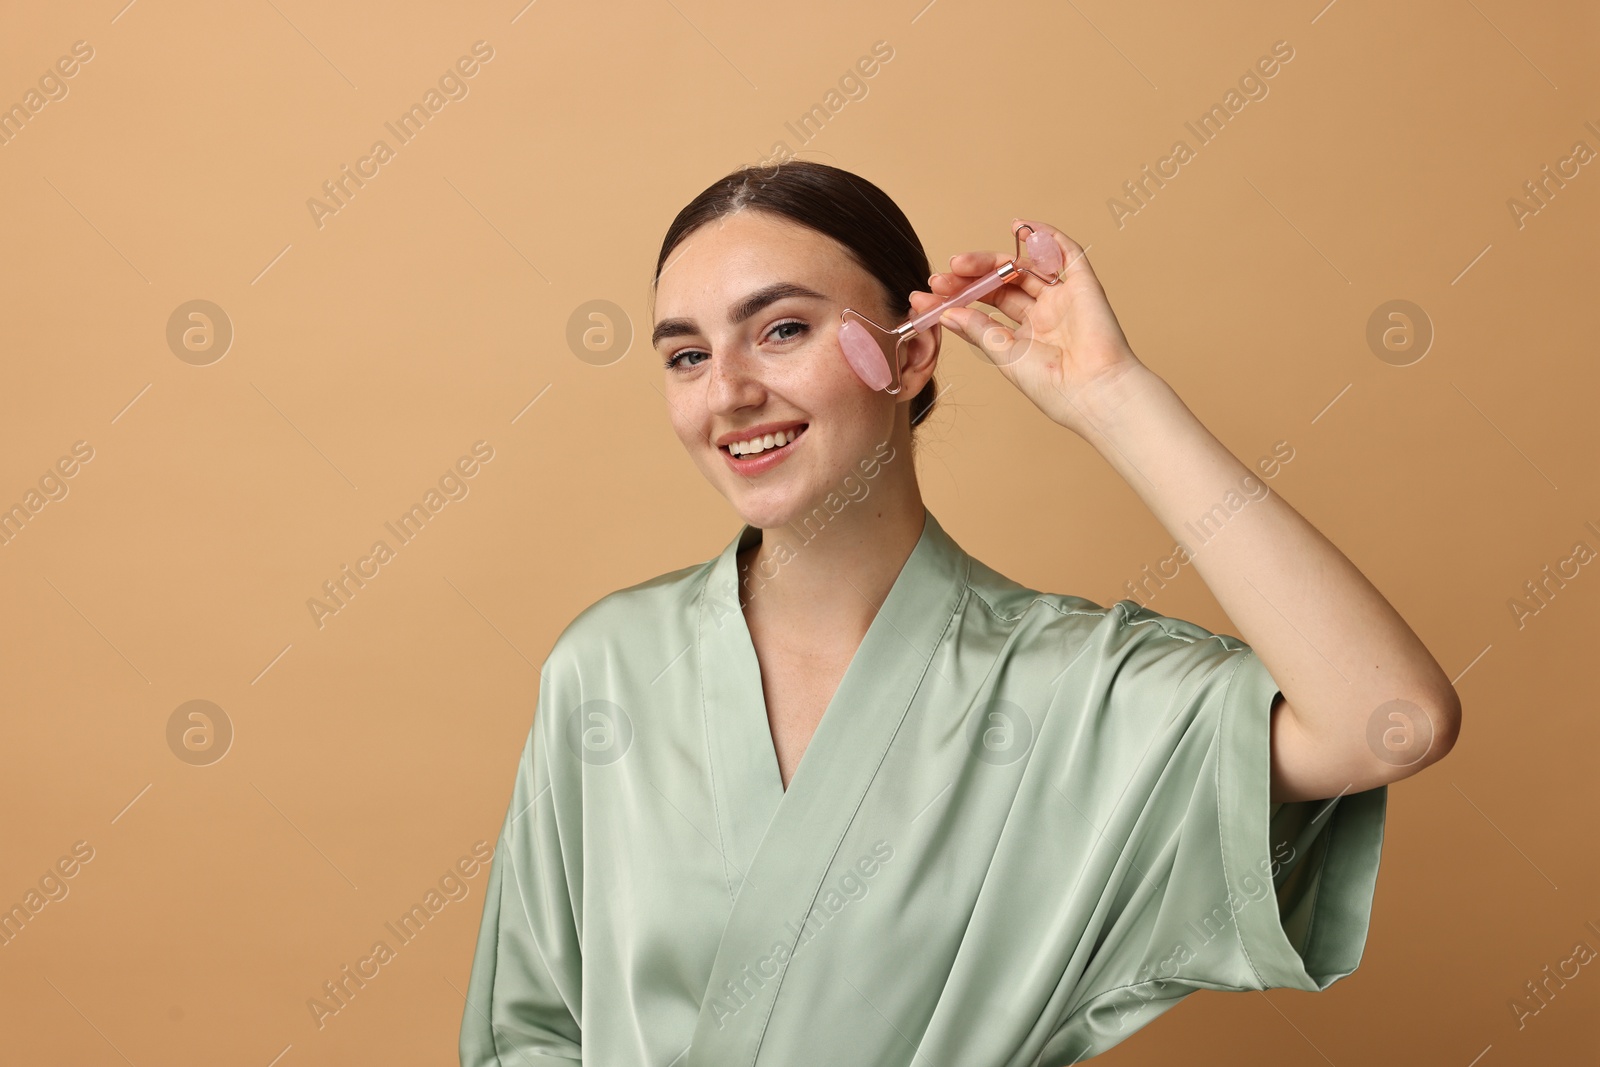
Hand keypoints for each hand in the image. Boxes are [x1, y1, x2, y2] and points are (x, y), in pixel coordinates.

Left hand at [910, 218, 1147, 436]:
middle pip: (1002, 284)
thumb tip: (945, 313)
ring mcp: (1064, 298)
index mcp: (1025, 335)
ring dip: (991, 260)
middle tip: (940, 278)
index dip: (957, 298)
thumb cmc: (1053, 386)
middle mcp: (1044, 314)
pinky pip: (1066, 253)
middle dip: (969, 278)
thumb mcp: (1004, 355)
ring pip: (1025, 267)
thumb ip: (977, 329)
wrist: (1094, 393)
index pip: (986, 307)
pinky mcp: (1084, 286)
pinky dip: (1045, 236)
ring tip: (960, 263)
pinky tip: (1020, 225)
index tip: (925, 296)